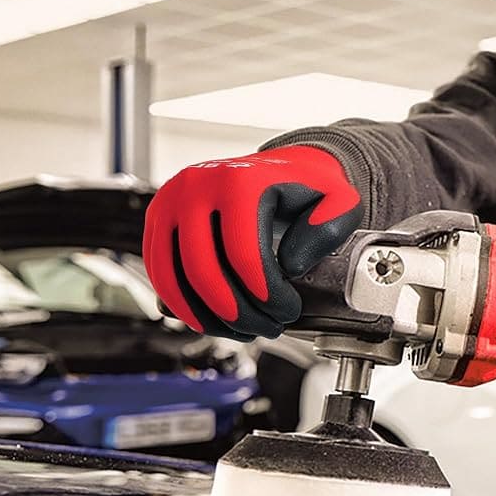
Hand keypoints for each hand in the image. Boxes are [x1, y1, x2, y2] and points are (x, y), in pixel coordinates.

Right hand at [143, 146, 362, 339]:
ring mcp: (169, 203)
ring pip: (173, 280)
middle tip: (268, 326)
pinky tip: (217, 320)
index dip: (266, 293)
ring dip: (208, 318)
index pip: (243, 253)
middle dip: (238, 313)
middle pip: (203, 271)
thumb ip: (329, 227)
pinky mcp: (156, 221)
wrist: (279, 166)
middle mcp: (195, 187)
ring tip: (244, 330)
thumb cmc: (307, 186)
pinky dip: (184, 307)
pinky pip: (159, 276)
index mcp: (239, 180)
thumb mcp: (339, 199)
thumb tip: (291, 264)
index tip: (287, 310)